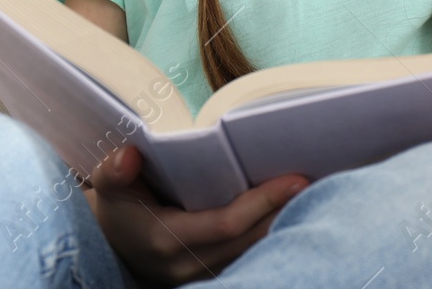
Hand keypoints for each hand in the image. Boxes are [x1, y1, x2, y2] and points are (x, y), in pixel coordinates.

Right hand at [85, 143, 309, 287]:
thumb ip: (113, 172)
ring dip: (286, 223)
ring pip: (255, 253)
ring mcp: (203, 275)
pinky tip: (297, 209)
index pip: (227, 224)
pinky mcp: (214, 274)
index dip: (264, 202)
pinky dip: (275, 233)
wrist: (110, 245)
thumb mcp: (107, 188)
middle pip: (251, 241)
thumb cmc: (117, 207)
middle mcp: (189, 265)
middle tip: (324, 178)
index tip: (297, 178)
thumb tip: (128, 155)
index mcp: (167, 241)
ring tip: (320, 190)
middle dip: (287, 211)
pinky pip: (252, 256)